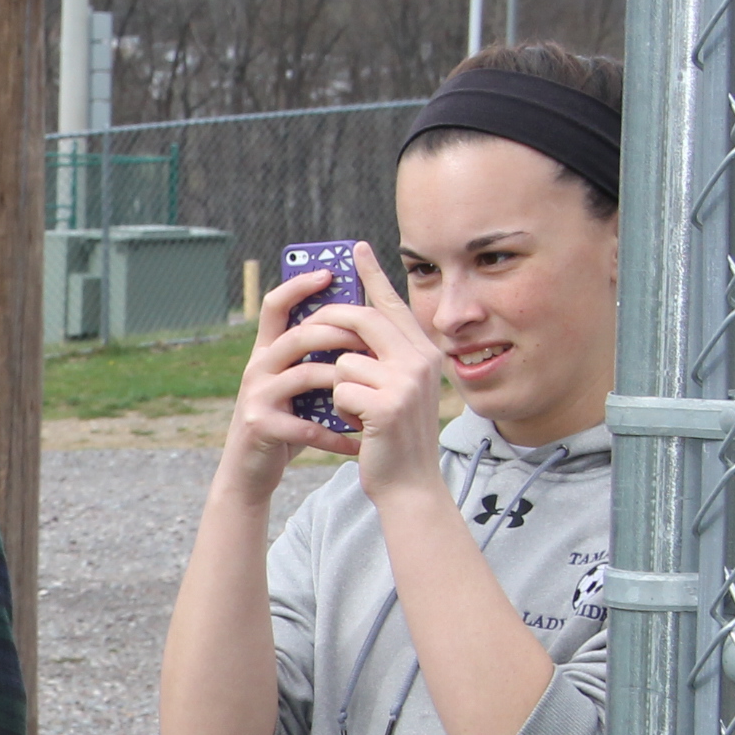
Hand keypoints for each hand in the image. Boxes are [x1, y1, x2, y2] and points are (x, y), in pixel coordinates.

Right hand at [220, 263, 364, 492]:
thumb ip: (316, 359)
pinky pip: (306, 424)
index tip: (330, 272)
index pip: (275, 305)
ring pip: (304, 375)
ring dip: (344, 382)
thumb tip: (360, 328)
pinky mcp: (260, 426)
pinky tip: (358, 442)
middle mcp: (257, 367)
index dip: (299, 284)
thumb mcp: (297, 387)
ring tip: (372, 391)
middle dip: (340, 333)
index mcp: (267, 351)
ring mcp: (256, 396)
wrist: (249, 472)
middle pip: (299, 335)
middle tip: (373, 339)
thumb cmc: (284, 424)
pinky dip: (336, 434)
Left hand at [308, 242, 450, 500]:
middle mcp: (421, 360)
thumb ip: (383, 358)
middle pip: (362, 320)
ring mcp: (406, 381)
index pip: (393, 303)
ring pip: (344, 360)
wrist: (409, 485)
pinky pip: (340, 390)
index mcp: (424, 352)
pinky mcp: (387, 404)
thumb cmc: (394, 437)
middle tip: (309, 328)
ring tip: (357, 411)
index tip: (355, 249)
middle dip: (328, 324)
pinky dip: (339, 410)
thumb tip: (351, 328)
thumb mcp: (396, 390)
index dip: (373, 275)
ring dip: (338, 387)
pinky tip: (359, 428)